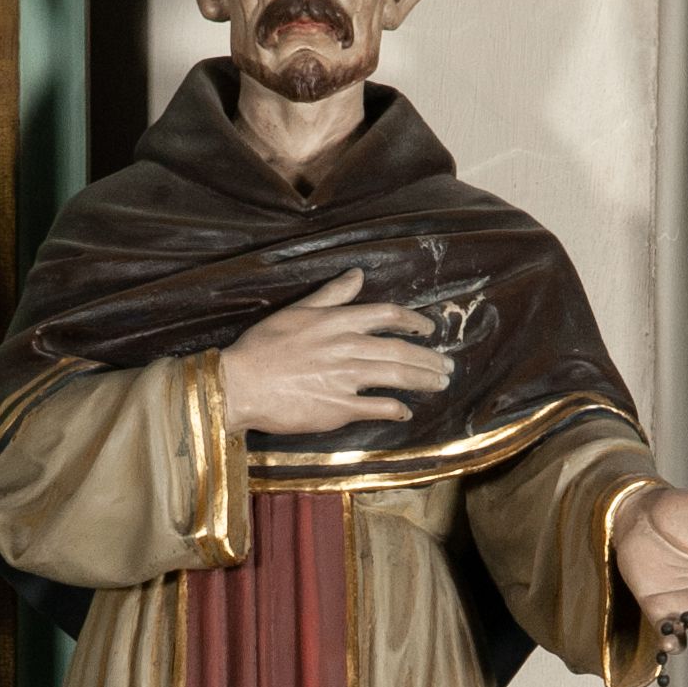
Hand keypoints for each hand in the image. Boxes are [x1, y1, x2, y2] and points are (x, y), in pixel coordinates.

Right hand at [220, 267, 452, 436]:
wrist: (240, 383)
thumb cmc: (263, 347)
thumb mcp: (297, 311)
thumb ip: (331, 295)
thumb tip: (357, 275)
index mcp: (338, 321)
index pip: (388, 315)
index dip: (415, 322)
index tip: (430, 330)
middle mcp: (348, 347)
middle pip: (401, 350)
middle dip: (429, 358)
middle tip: (446, 366)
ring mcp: (345, 378)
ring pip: (397, 376)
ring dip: (423, 380)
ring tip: (439, 384)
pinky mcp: (339, 407)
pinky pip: (378, 408)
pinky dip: (397, 409)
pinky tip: (406, 411)